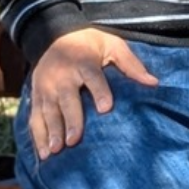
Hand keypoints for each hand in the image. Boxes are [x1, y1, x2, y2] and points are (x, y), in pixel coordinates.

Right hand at [29, 28, 156, 158]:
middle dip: (70, 119)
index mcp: (83, 61)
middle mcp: (62, 74)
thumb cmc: (92, 45)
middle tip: (74, 140)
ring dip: (51, 131)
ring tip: (57, 150)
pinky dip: (38, 136)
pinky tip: (44, 153)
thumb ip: (131, 64)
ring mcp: (46, 86)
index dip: (99, 91)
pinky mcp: (36, 96)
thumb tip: (154, 83)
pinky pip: (34, 117)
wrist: (58, 35)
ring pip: (48, 110)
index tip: (106, 108)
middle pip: (67, 98)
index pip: (92, 76)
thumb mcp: (113, 45)